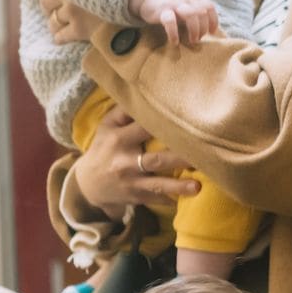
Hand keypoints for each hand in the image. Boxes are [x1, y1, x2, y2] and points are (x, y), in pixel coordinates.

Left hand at [34, 0, 94, 45]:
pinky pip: (60, 36)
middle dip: (49, 5)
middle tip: (55, 7)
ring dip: (54, 22)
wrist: (139, 5)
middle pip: (46, 0)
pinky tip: (63, 37)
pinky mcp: (79, 30)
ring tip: (60, 24)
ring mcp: (73, 13)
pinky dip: (59, 37)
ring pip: (52, 20)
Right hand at [73, 105, 197, 216]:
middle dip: (179, 158)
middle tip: (203, 154)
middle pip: (156, 159)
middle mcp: (125, 162)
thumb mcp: (107, 126)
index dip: (164, 125)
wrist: (87, 183)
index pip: (144, 129)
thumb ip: (125, 111)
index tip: (186, 120)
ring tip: (198, 187)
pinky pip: (156, 199)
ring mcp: (131, 182)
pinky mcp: (136, 197)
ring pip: (158, 184)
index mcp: (119, 140)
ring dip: (178, 186)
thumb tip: (145, 92)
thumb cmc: (104, 147)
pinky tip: (187, 200)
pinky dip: (171, 200)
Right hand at [131, 0, 218, 45]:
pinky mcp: (162, 10)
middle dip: (203, 28)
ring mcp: (174, 3)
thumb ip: (195, 10)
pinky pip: (170, 22)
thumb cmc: (169, 3)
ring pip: (190, 15)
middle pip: (202, 12)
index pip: (209, 6)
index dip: (213, 20)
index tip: (212, 32)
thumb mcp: (184, 2)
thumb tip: (206, 29)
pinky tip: (174, 42)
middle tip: (198, 39)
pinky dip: (174, 33)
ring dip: (194, 30)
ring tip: (192, 41)